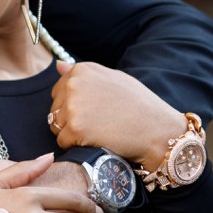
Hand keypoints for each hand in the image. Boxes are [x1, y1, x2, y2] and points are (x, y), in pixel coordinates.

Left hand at [47, 61, 185, 167]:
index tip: (93, 111)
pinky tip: (96, 141)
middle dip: (70, 119)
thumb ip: (84, 74)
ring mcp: (73, 106)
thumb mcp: (114, 79)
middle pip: (55, 109)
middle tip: (98, 123)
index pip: (58, 91)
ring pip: (56, 126)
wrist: (157, 130)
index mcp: (82, 70)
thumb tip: (58, 66)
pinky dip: (75, 146)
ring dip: (72, 133)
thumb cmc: (139, 105)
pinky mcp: (74, 128)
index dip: (74, 105)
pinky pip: (62, 141)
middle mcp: (73, 84)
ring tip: (98, 132)